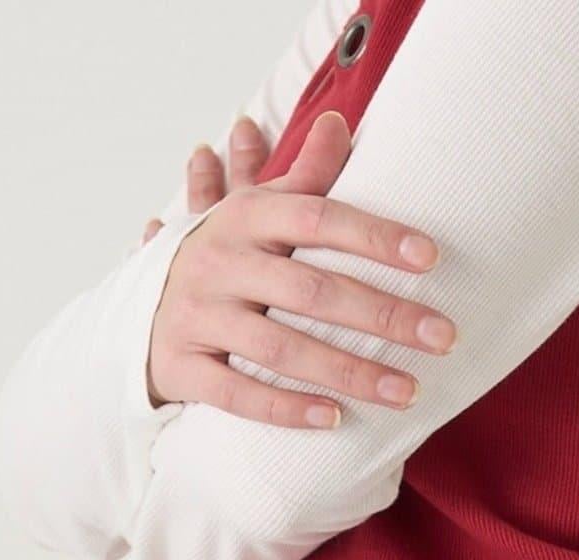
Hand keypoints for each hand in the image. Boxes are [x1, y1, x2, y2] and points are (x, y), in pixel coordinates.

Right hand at [144, 110, 455, 425]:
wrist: (137, 308)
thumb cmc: (220, 259)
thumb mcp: (254, 212)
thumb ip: (302, 177)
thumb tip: (340, 122)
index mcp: (244, 218)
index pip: (317, 218)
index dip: (374, 236)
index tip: (430, 258)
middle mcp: (219, 262)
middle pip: (311, 290)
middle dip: (382, 316)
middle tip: (441, 337)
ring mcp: (198, 316)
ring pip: (282, 348)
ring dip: (350, 372)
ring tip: (408, 391)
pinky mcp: (182, 366)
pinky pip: (239, 394)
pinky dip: (287, 409)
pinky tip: (334, 419)